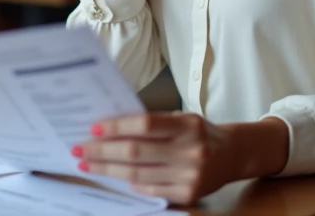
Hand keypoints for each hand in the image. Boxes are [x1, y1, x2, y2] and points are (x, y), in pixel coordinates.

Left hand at [74, 112, 270, 205]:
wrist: (234, 154)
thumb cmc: (200, 132)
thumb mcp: (182, 118)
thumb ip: (153, 122)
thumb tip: (111, 127)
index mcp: (188, 125)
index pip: (146, 124)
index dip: (117, 126)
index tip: (93, 128)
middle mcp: (191, 151)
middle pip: (136, 152)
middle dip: (103, 151)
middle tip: (80, 149)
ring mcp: (190, 176)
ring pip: (138, 174)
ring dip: (108, 169)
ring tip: (88, 164)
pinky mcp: (189, 195)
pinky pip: (151, 190)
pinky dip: (131, 184)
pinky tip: (116, 178)